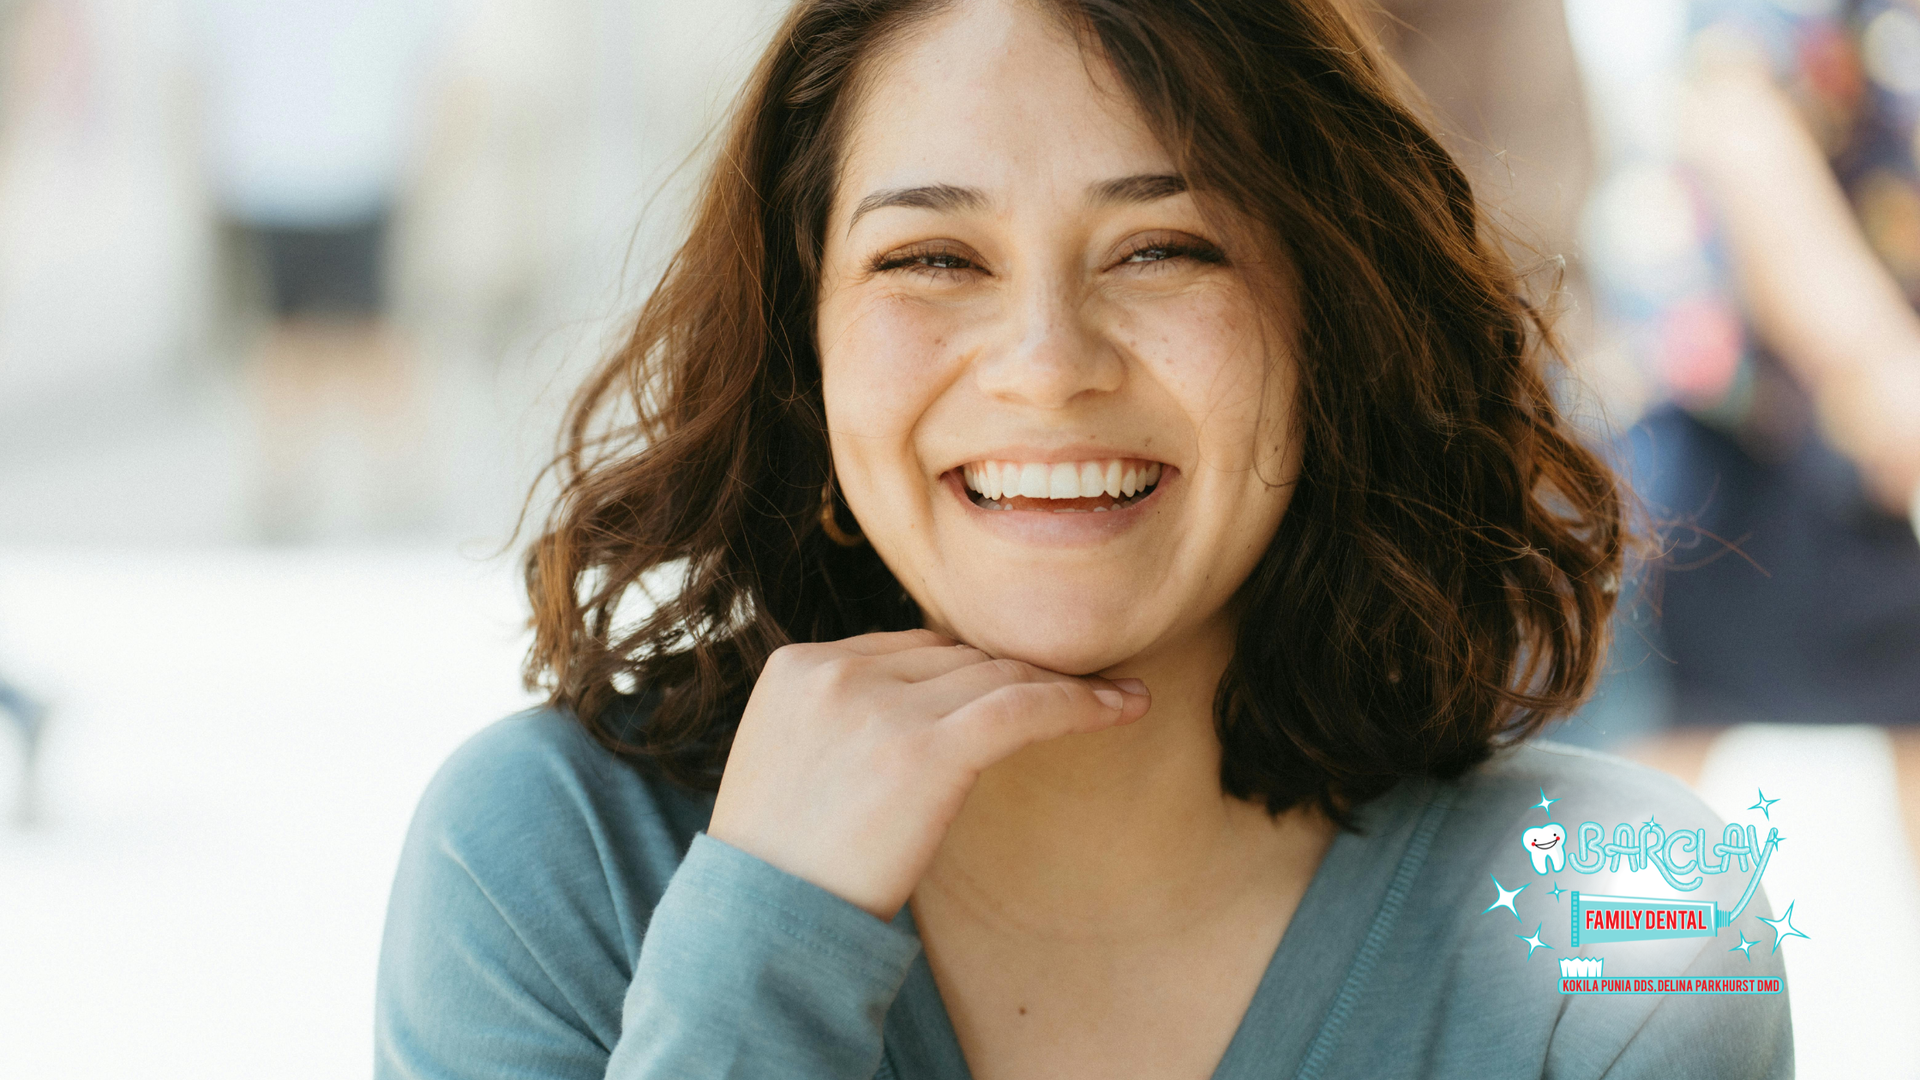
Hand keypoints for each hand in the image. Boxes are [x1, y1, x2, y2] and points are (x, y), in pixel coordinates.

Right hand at [706, 628, 1149, 919]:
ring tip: (1118, 693)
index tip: (1020, 683)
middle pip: (957, 656)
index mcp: (798, 666)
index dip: (971, 668)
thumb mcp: (789, 761)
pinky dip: (1081, 704)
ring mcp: (878, 706)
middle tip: (1084, 686)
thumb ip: (842, 717)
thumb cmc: (781, 864)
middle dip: (1019, 674)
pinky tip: (1125, 706)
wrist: (760, 926)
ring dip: (1062, 683)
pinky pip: (1024, 708)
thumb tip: (926, 703)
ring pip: (995, 675)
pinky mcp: (924, 749)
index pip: (910, 646)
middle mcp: (836, 671)